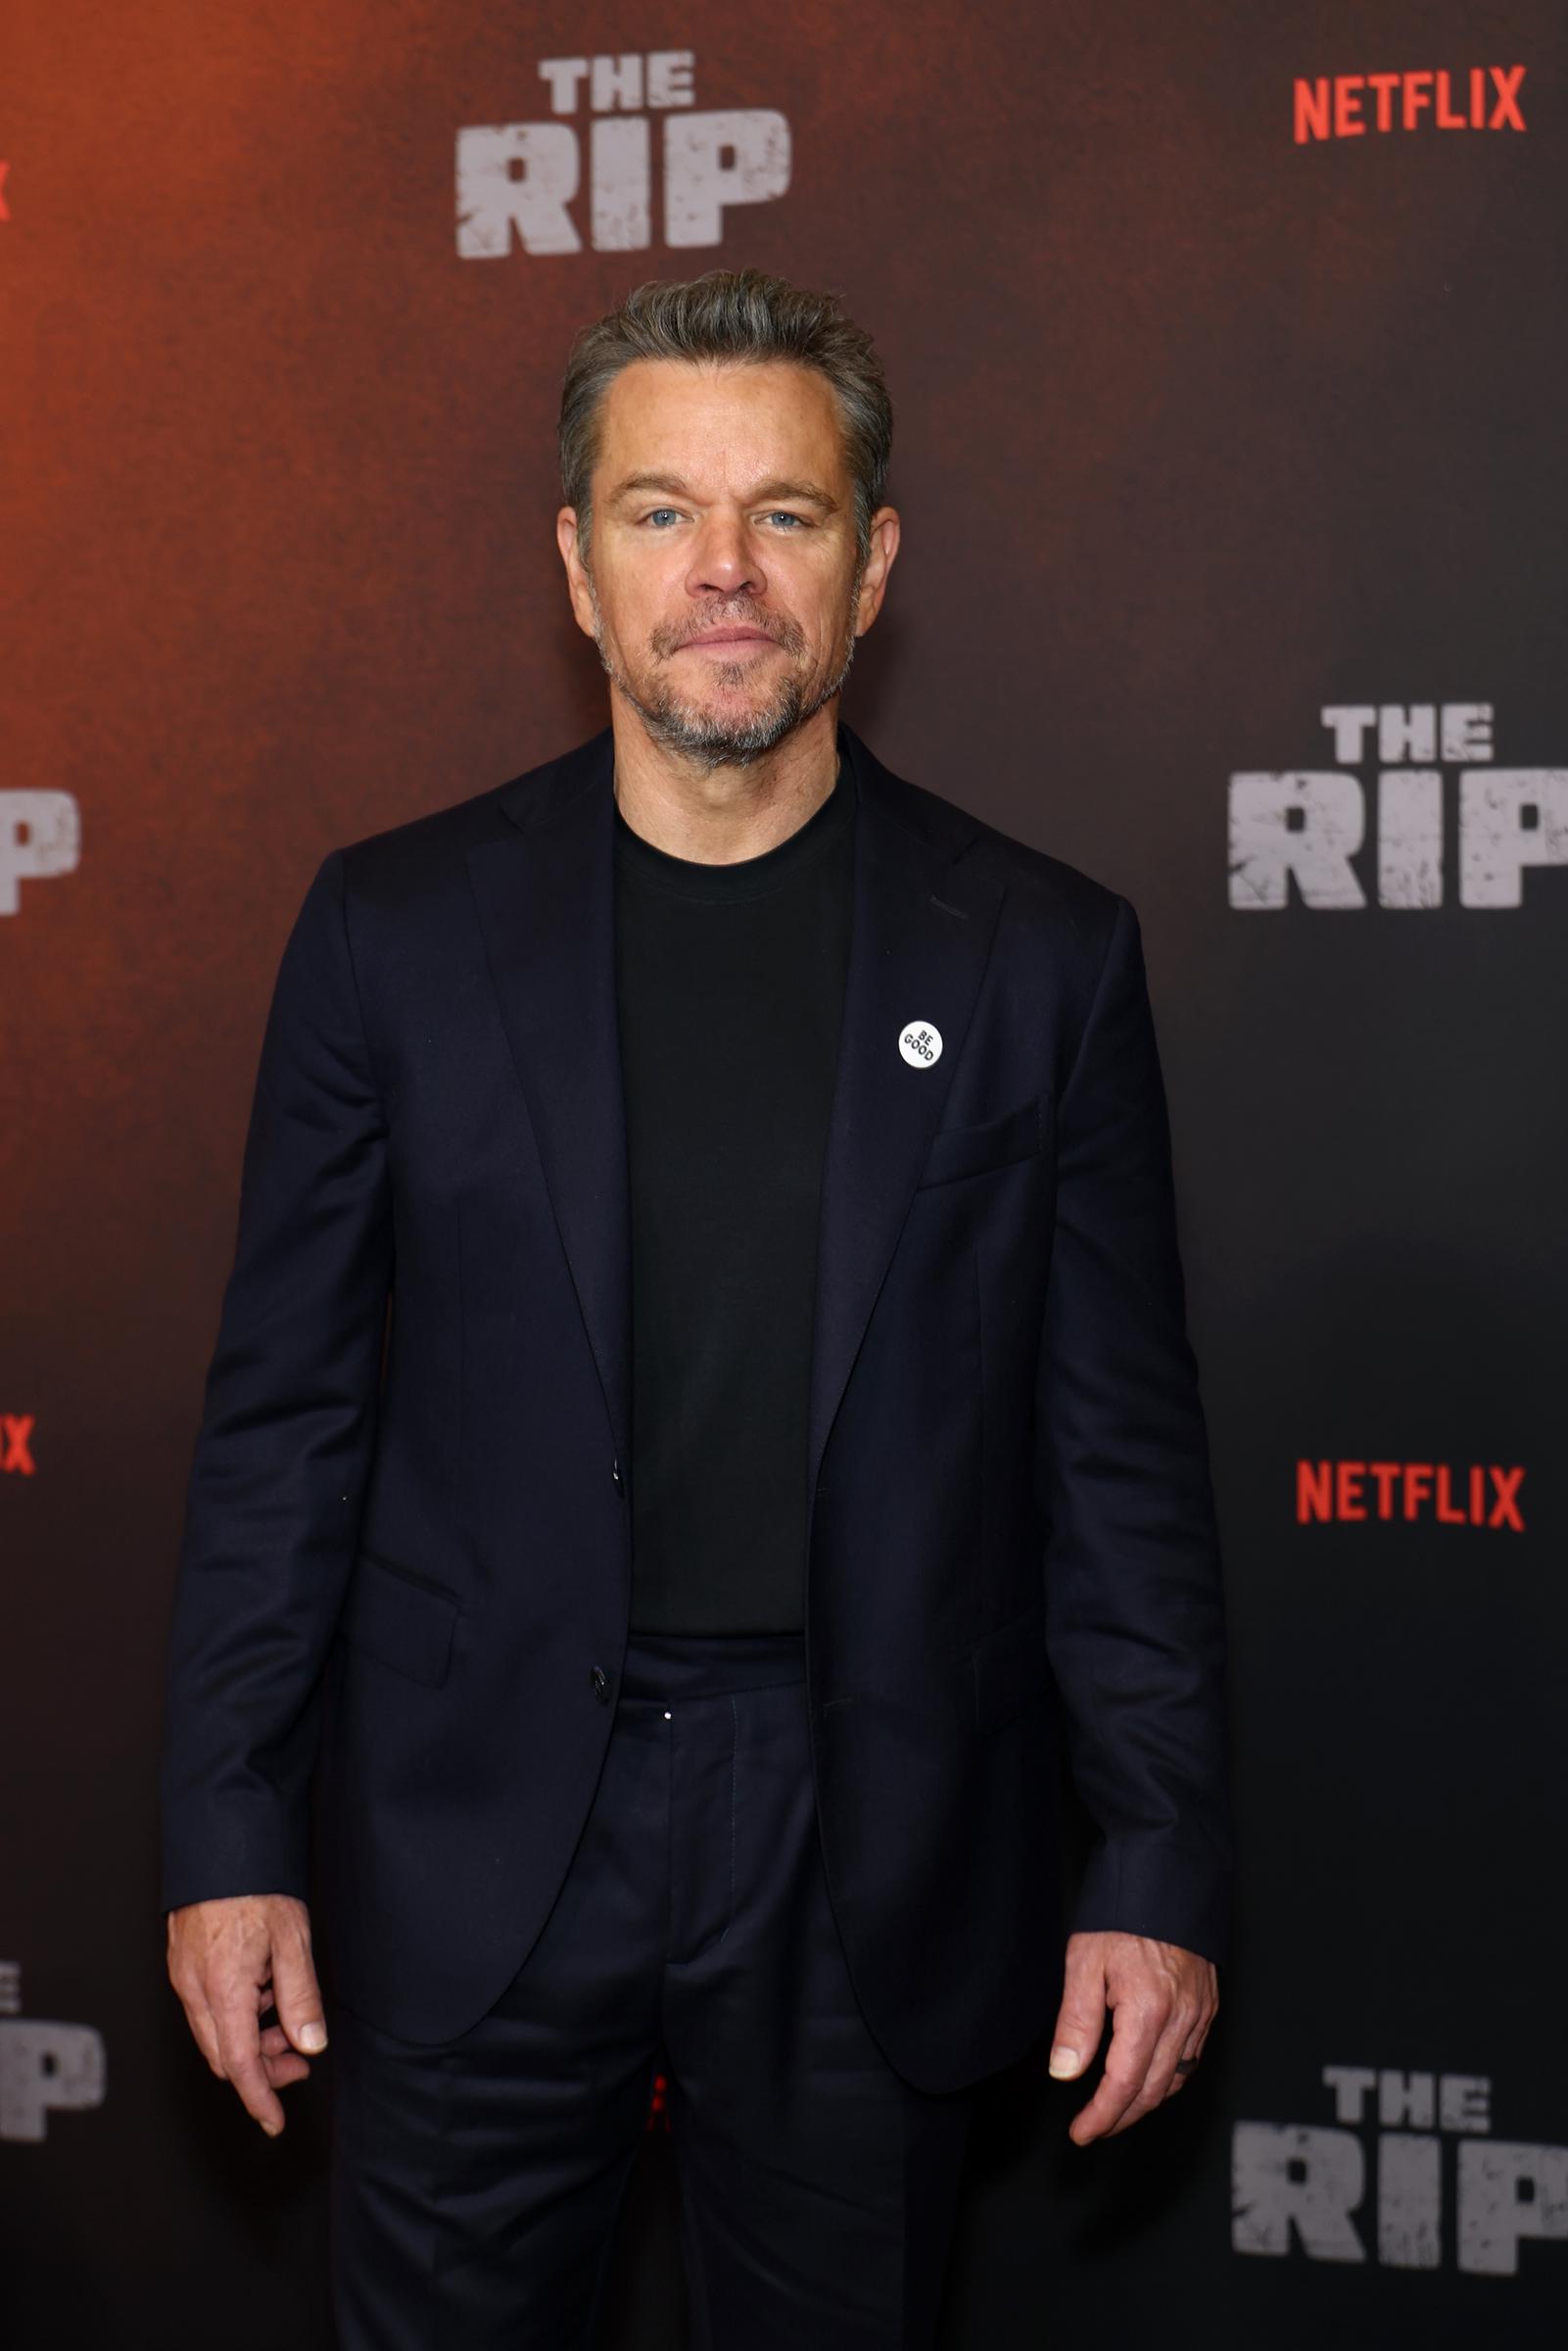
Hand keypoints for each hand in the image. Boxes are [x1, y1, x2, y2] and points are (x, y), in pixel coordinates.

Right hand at [166, 1893, 326, 2136]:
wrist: (221, 1843)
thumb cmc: (257, 1887)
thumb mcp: (293, 1941)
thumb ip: (300, 1997)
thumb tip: (310, 2043)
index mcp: (223, 1990)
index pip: (239, 2065)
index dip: (259, 2098)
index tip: (274, 2122)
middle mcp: (195, 1990)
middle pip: (224, 2056)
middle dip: (260, 2069)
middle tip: (299, 2059)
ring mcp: (184, 1977)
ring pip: (215, 2034)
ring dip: (250, 2041)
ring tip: (286, 2021)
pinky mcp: (183, 1964)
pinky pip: (207, 2009)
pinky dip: (236, 2017)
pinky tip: (263, 1995)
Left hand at [1047, 1928, 1216, 2144]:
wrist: (1167, 1872)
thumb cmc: (1121, 1912)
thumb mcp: (1085, 1961)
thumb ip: (1077, 2021)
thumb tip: (1066, 2073)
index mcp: (1148, 2011)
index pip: (1123, 2085)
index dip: (1101, 2116)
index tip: (1081, 2133)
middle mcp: (1182, 2019)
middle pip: (1153, 2091)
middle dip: (1122, 2117)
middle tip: (1094, 2127)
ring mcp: (1201, 2012)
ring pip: (1177, 2078)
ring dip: (1146, 2100)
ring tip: (1116, 2107)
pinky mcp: (1209, 2003)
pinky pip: (1193, 2056)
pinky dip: (1170, 2076)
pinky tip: (1149, 2073)